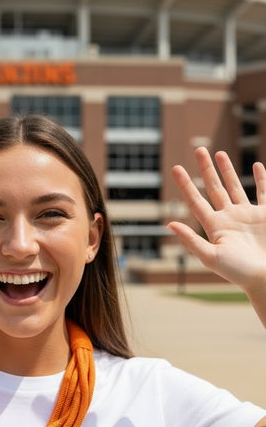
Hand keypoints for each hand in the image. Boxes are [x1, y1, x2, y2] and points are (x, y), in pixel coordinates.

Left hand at [169, 147, 265, 293]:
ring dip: (227, 170)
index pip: (196, 200)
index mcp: (214, 227)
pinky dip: (261, 179)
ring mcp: (248, 216)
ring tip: (218, 153)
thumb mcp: (211, 257)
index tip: (176, 168)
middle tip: (199, 149)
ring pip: (235, 186)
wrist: (265, 277)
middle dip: (206, 169)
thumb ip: (191, 240)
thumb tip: (169, 223)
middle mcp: (229, 218)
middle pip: (214, 188)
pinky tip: (257, 166)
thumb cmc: (239, 272)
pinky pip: (264, 192)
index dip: (185, 184)